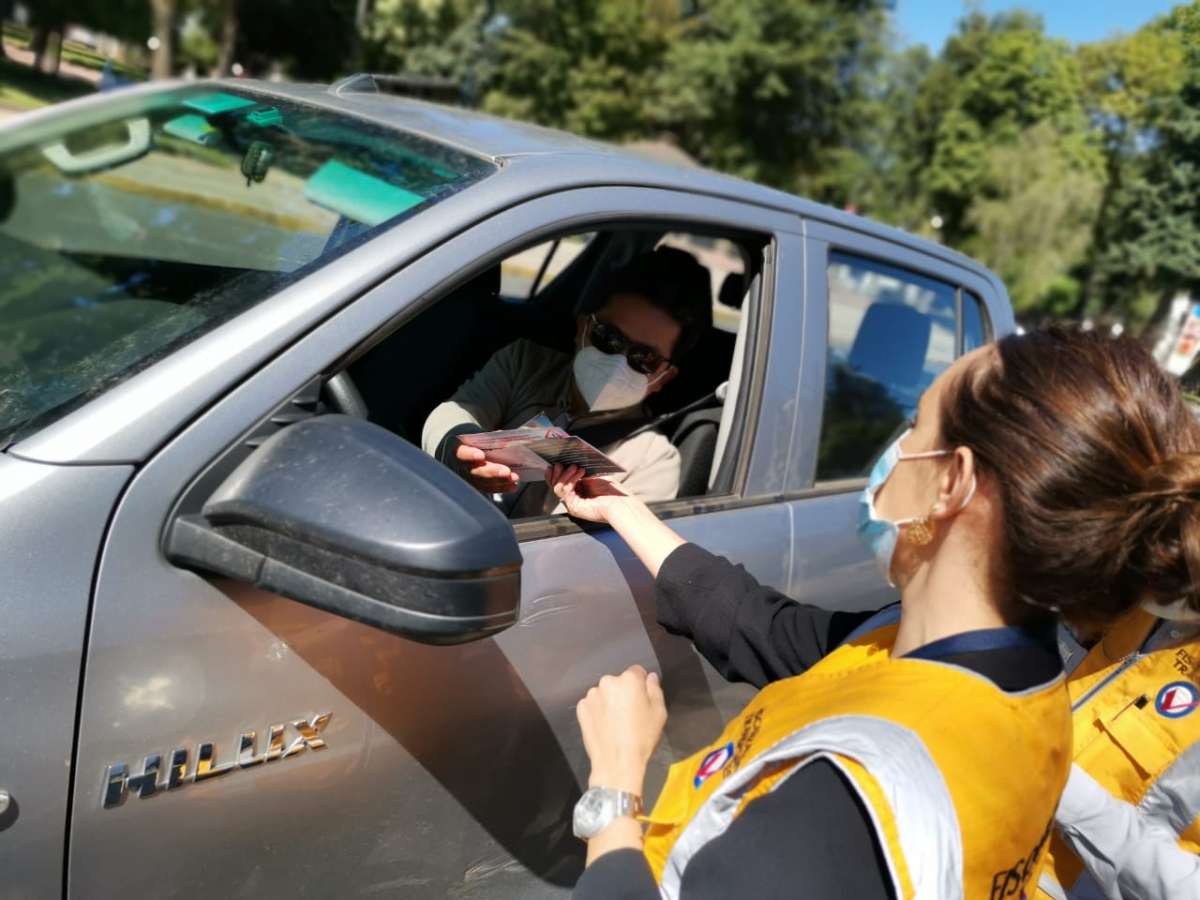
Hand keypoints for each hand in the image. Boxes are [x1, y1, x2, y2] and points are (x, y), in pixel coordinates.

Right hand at [456, 443, 519, 493]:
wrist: (473, 451)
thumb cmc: (478, 442)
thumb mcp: (483, 437)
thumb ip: (492, 439)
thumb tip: (505, 441)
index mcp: (460, 450)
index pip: (462, 453)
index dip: (470, 455)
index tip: (481, 456)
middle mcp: (462, 467)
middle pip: (475, 472)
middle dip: (492, 472)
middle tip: (506, 471)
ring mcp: (470, 479)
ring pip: (483, 483)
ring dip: (500, 482)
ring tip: (514, 478)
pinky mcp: (479, 486)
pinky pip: (490, 489)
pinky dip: (503, 487)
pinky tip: (513, 486)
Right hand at [548, 464, 633, 522]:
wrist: (620, 504)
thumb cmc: (612, 492)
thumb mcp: (594, 475)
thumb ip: (580, 470)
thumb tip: (569, 461)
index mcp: (578, 491)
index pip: (560, 482)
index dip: (555, 473)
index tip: (554, 463)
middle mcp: (573, 499)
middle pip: (555, 485)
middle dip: (557, 473)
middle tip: (560, 464)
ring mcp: (572, 504)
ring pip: (558, 488)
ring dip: (565, 475)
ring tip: (574, 467)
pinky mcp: (574, 508)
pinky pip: (565, 492)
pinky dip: (571, 480)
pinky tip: (580, 473)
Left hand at [576, 665, 666, 796]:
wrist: (616, 762)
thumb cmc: (642, 737)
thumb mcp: (659, 713)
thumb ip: (654, 689)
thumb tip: (649, 677)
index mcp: (628, 680)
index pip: (636, 672)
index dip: (641, 685)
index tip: (642, 700)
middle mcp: (607, 682)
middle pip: (618, 682)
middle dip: (624, 693)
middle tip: (629, 714)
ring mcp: (591, 695)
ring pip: (604, 693)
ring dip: (609, 701)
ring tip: (615, 722)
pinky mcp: (581, 709)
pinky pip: (592, 704)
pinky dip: (597, 711)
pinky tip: (604, 726)